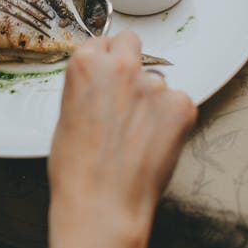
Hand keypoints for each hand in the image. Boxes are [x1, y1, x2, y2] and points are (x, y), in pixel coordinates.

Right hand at [49, 32, 196, 247]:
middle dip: (127, 62)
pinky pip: (176, 102)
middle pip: (130, 44)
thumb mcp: (66, 114)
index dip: (102, 61)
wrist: (102, 205)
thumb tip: (102, 85)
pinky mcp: (181, 106)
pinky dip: (168, 118)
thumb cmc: (76, 169)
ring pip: (155, 79)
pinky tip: (151, 141)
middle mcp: (122, 67)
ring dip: (148, 98)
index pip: (101, 42)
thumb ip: (87, 87)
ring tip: (135, 133)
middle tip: (123, 93)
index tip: (104, 76)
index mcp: (86, 64)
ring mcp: (155, 86)